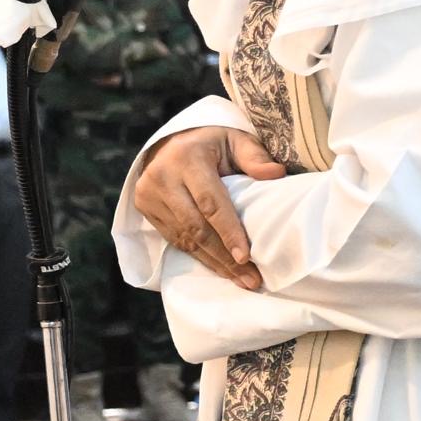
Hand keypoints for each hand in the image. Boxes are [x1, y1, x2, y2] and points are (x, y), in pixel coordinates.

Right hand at [131, 125, 288, 292]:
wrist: (172, 143)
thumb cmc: (213, 144)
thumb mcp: (236, 140)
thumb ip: (255, 157)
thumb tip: (277, 174)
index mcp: (187, 159)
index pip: (209, 202)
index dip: (228, 231)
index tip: (246, 256)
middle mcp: (162, 177)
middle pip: (196, 226)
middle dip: (224, 257)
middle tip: (251, 278)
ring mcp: (149, 195)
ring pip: (184, 238)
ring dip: (213, 262)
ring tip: (241, 280)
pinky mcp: (144, 209)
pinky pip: (175, 239)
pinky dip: (199, 256)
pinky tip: (220, 269)